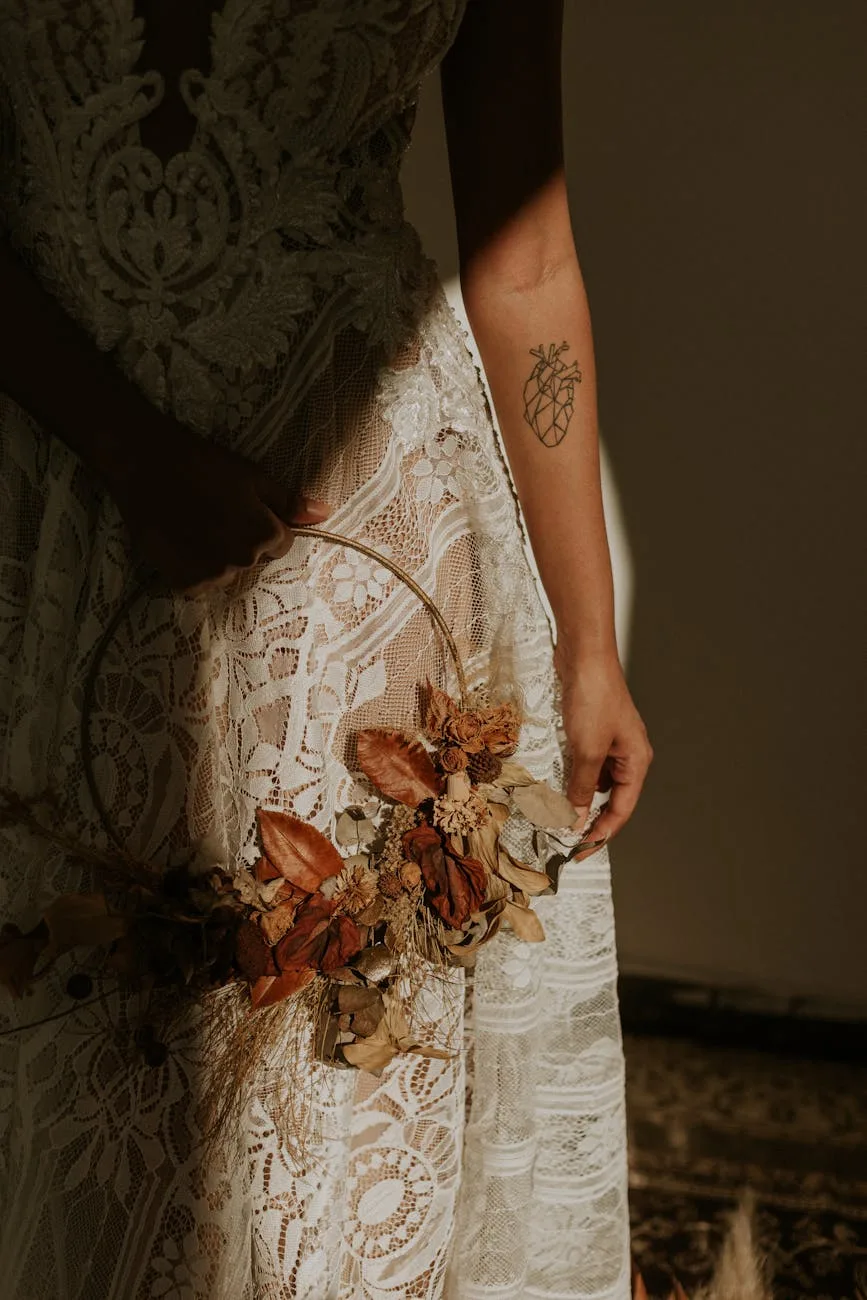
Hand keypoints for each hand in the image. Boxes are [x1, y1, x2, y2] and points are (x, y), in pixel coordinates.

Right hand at [110, 425, 332, 593]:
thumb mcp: (253, 477)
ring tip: (194, 527)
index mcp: (265, 535)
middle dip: (241, 542)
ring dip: (216, 557)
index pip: (281, 544)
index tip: (239, 508)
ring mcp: (212, 575)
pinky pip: (200, 583)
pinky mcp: (183, 583)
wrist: (144, 464)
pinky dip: (192, 567)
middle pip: (254, 560)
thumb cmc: (202, 463)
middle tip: (214, 514)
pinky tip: (180, 541)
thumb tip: (325, 514)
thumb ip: (289, 502)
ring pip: (227, 573)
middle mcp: (242, 562)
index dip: (263, 525)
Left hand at [553, 641, 652, 853]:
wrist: (584, 656)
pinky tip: (554, 782)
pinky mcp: (592, 731)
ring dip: (577, 798)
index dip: (601, 835)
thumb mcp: (587, 750)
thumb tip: (576, 820)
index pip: (621, 810)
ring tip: (556, 813)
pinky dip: (570, 776)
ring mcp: (609, 742)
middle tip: (565, 838)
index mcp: (636, 761)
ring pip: (595, 781)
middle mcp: (627, 754)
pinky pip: (584, 763)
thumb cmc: (595, 696)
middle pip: (610, 799)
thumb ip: (582, 788)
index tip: (579, 851)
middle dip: (588, 819)